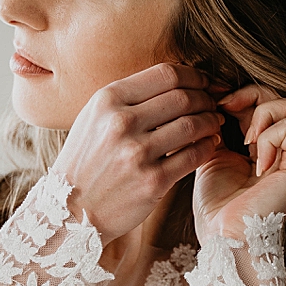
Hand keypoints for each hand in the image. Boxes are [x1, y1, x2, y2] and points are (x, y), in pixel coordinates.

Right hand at [54, 63, 224, 242]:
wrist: (71, 211)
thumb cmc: (86, 162)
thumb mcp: (94, 119)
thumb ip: (128, 98)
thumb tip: (175, 82)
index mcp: (107, 100)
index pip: (166, 74)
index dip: (194, 75)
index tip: (204, 83)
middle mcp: (121, 123)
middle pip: (183, 96)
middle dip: (206, 98)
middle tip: (214, 104)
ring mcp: (137, 153)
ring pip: (193, 124)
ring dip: (211, 121)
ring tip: (215, 123)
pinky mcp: (152, 182)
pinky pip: (194, 155)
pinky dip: (208, 146)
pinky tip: (209, 144)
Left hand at [193, 85, 285, 239]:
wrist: (222, 237)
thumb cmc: (216, 203)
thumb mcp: (212, 153)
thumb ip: (219, 125)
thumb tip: (216, 96)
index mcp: (271, 144)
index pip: (270, 99)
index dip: (244, 93)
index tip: (218, 103)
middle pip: (285, 95)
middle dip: (252, 95)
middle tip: (226, 110)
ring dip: (263, 114)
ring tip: (245, 141)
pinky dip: (269, 137)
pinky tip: (254, 162)